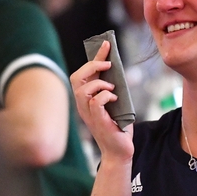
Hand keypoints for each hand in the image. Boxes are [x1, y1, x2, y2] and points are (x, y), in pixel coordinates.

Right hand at [70, 40, 133, 159]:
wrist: (120, 152)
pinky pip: (95, 103)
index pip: (83, 73)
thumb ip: (113, 90)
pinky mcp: (97, 122)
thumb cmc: (119, 128)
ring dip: (99, 83)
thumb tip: (118, 71)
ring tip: (112, 87)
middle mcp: (83, 106)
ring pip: (82, 90)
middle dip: (92, 65)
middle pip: (76, 78)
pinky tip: (114, 99)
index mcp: (86, 100)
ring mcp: (88, 114)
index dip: (94, 57)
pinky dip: (105, 96)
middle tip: (108, 64)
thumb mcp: (116, 104)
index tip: (106, 44)